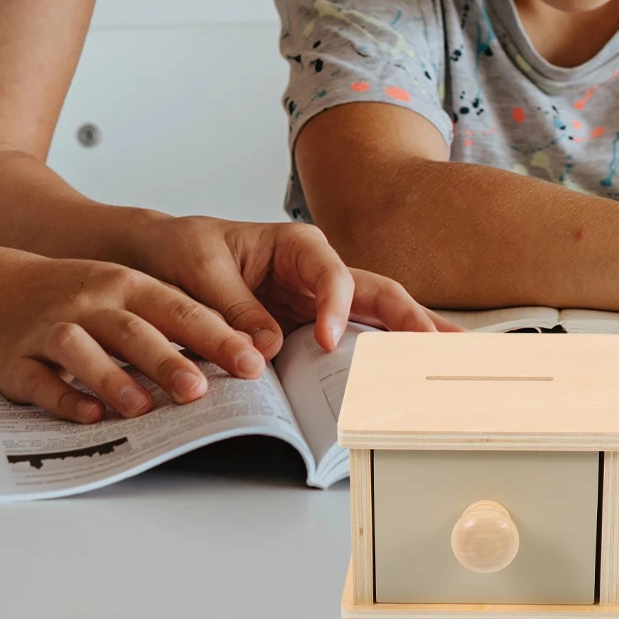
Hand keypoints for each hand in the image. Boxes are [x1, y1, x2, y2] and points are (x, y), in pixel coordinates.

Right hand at [0, 256, 274, 424]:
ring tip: (144, 407)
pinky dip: (64, 398)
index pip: (178, 308)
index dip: (215, 336)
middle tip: (201, 390)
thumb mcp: (129, 291)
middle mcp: (91, 303)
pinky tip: (88, 415)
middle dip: (167, 360)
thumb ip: (175, 319)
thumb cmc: (80, 297)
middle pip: (132, 330)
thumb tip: (240, 352)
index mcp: (127, 284)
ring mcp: (52, 329)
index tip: (251, 361)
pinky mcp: (19, 361)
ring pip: (82, 351)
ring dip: (113, 379)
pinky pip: (40, 381)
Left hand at [126, 214, 452, 358]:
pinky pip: (354, 340)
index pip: (331, 273)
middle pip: (375, 291)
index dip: (335, 306)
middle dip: (410, 318)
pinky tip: (411, 373)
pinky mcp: (312, 328)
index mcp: (294, 245)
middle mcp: (317, 271)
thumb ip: (234, 307)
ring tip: (454, 358)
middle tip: (440, 346)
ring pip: (377, 315)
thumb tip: (266, 349)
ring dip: (413, 336)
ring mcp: (320, 302)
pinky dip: (384, 355)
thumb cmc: (184, 250)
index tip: (327, 340)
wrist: (164, 256)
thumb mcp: (201, 271)